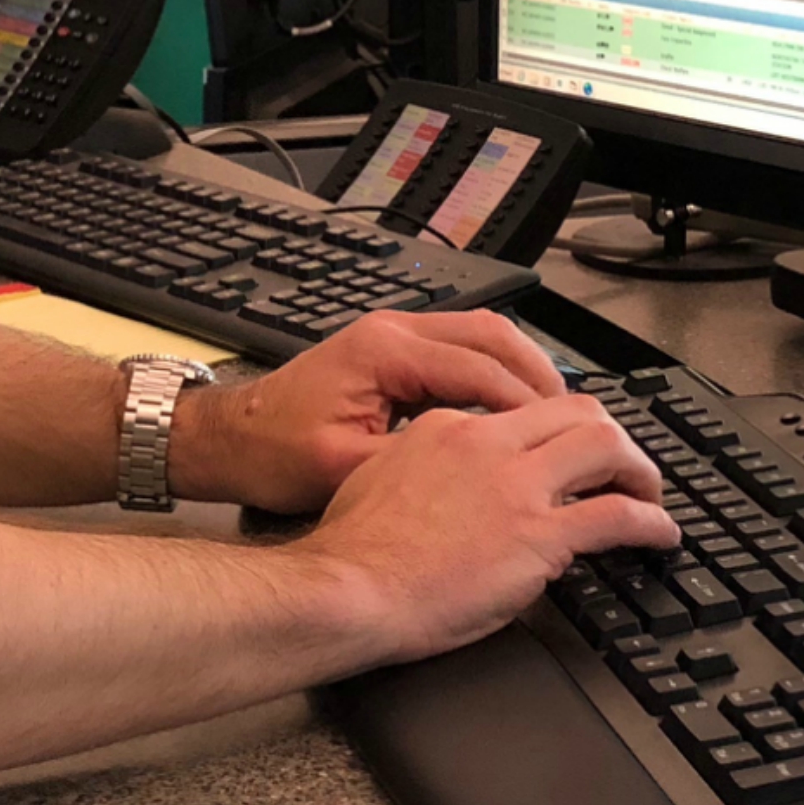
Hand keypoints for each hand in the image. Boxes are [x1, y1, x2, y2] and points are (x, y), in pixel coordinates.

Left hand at [170, 310, 564, 513]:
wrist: (225, 441)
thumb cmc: (271, 456)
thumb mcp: (347, 470)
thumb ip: (416, 463)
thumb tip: (481, 473)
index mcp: (384, 353)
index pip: (480, 368)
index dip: (528, 407)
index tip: (563, 440)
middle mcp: (393, 331)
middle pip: (494, 336)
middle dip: (542, 378)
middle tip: (579, 421)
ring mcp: (393, 335)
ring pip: (483, 338)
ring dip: (524, 374)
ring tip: (558, 418)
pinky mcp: (391, 352)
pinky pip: (462, 352)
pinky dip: (495, 378)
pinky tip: (513, 414)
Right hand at [292, 395, 676, 661]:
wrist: (348, 589)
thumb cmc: (352, 554)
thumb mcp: (379, 481)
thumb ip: (423, 471)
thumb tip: (445, 488)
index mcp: (449, 428)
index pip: (522, 413)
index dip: (557, 433)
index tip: (569, 455)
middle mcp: (490, 444)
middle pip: (577, 411)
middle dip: (611, 436)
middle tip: (623, 467)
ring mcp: (517, 487)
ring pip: (606, 446)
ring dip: (639, 469)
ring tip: (650, 496)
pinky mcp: (539, 534)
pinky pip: (617, 515)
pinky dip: (651, 522)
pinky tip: (660, 535)